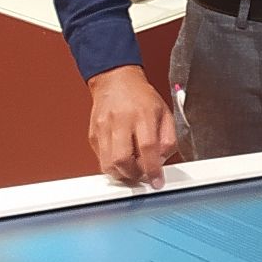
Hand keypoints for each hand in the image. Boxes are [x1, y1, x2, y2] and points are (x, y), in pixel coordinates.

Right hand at [87, 65, 176, 187]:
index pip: (147, 148)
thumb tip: (162, 160)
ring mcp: (103, 128)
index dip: (153, 169)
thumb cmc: (141, 97)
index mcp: (142, 114)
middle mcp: (120, 121)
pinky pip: (100, 159)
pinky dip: (112, 165)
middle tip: (143, 175)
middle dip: (134, 175)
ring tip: (132, 169)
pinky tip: (122, 159)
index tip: (157, 181)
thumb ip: (168, 138)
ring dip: (122, 174)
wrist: (116, 80)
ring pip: (107, 164)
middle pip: (122, 159)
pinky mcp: (93, 135)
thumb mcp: (165, 112)